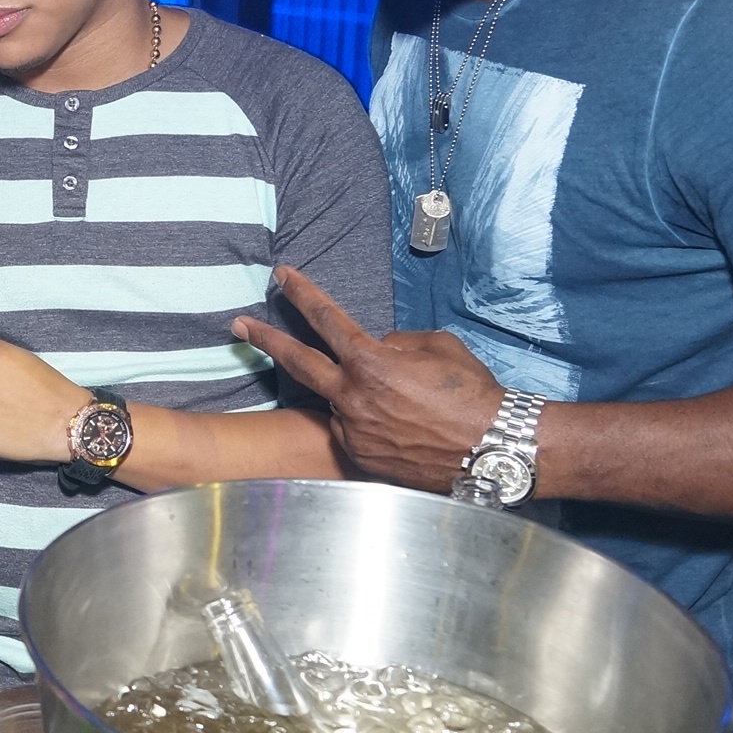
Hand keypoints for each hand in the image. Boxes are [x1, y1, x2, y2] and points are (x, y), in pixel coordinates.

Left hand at [231, 266, 502, 490]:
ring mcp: (352, 430)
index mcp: (370, 362)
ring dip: (354, 395)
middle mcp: (352, 396)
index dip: (302, 293)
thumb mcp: (437, 347)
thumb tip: (377, 347)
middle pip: (297, 361)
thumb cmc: (472, 393)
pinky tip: (399, 427)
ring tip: (401, 403)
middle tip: (239, 326)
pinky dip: (366, 422)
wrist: (492, 448)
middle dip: (265, 340)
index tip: (281, 276)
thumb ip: (396, 342)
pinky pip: (352, 429)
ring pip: (337, 400)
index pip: (325, 319)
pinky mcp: (358, 456)